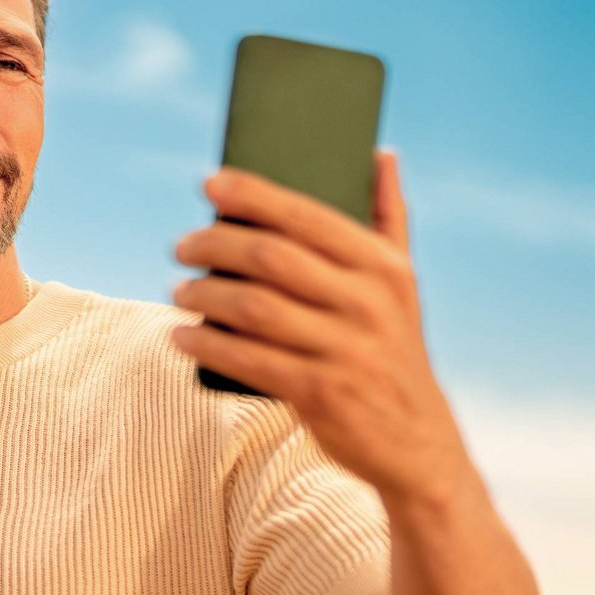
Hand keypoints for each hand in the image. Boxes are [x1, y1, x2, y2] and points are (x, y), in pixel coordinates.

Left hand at [168, 150, 470, 504]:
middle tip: (181, 245)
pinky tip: (180, 335)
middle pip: (272, 259)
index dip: (253, 196)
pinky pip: (249, 361)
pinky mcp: (322, 393)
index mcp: (383, 267)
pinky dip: (207, 344)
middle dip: (215, 245)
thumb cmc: (392, 347)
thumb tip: (378, 153)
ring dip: (204, 295)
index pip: (307, 216)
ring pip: (254, 309)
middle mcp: (367, 303)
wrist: (417, 442)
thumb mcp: (402, 284)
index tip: (209, 183)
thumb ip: (389, 217)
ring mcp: (345, 349)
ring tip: (177, 289)